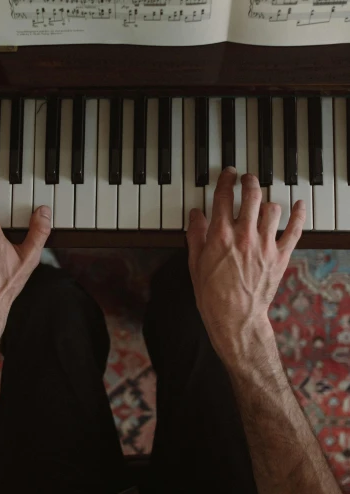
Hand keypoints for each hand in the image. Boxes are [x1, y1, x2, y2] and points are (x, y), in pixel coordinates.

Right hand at [186, 167, 304, 358]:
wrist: (235, 318)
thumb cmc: (212, 296)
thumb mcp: (195, 264)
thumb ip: (195, 235)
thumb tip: (195, 215)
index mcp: (220, 236)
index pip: (224, 197)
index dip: (226, 180)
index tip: (228, 174)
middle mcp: (244, 236)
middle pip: (251, 196)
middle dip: (249, 182)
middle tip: (247, 179)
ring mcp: (265, 245)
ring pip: (272, 209)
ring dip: (266, 202)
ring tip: (263, 202)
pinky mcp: (280, 256)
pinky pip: (294, 230)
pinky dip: (299, 215)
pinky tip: (299, 205)